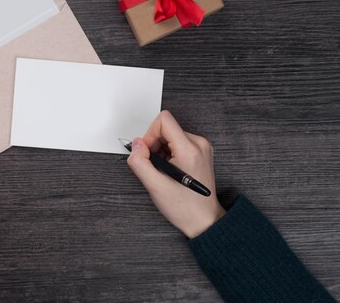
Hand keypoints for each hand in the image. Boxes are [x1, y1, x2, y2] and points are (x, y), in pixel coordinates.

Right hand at [127, 111, 224, 237]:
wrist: (204, 219)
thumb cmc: (185, 207)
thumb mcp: (155, 186)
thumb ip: (140, 163)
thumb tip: (135, 145)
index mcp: (189, 150)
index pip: (164, 120)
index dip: (149, 134)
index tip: (147, 153)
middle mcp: (198, 144)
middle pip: (166, 127)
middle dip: (154, 145)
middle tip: (155, 166)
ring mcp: (201, 147)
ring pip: (170, 135)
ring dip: (161, 150)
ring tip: (164, 170)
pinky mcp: (200, 151)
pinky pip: (177, 142)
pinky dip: (169, 153)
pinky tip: (171, 170)